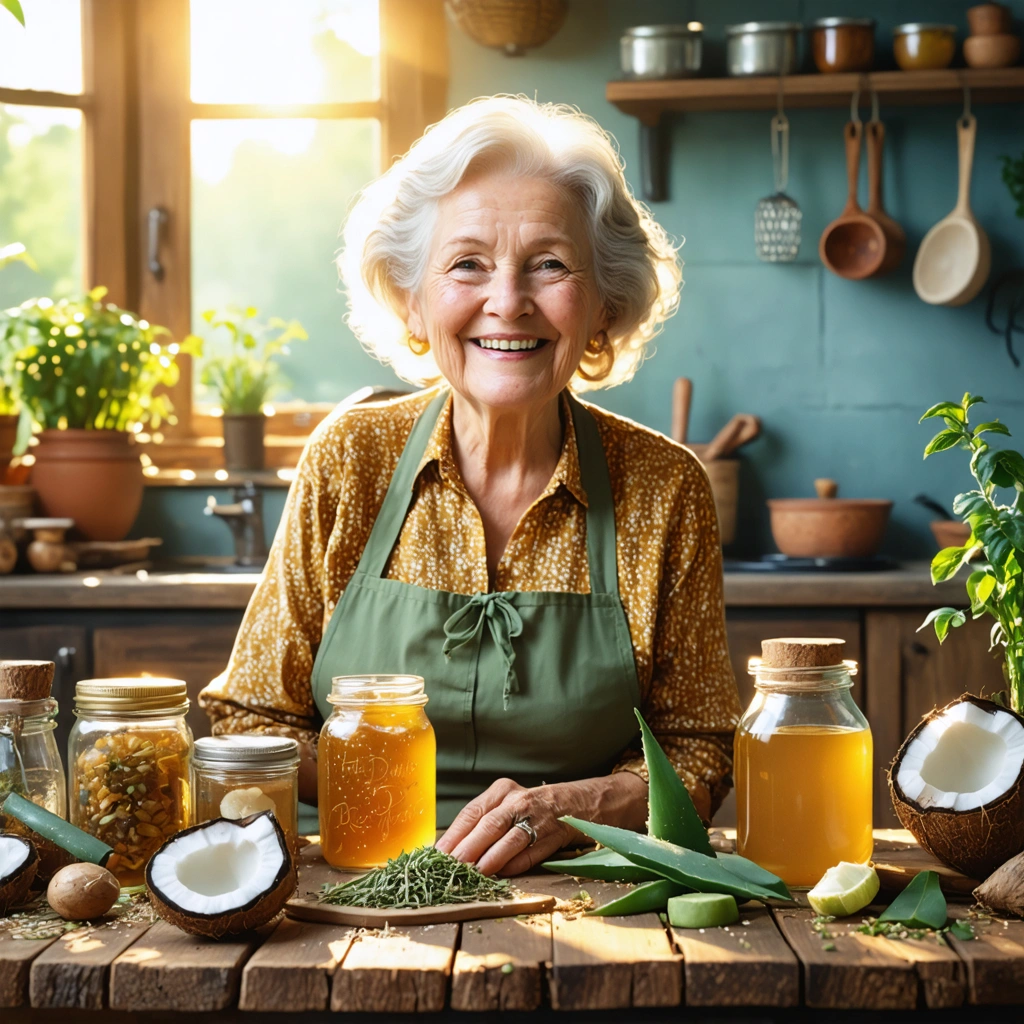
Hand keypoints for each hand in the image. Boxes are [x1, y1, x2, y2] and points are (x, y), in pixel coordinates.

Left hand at [435, 773, 647, 876]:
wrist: (576, 804)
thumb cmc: (530, 810)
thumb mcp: (505, 806)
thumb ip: (482, 826)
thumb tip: (450, 853)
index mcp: (501, 790)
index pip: (472, 813)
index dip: (454, 834)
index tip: (436, 854)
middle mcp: (518, 799)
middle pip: (488, 824)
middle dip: (467, 848)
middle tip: (449, 867)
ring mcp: (537, 817)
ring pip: (508, 838)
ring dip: (489, 859)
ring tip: (472, 874)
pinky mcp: (553, 834)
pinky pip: (530, 852)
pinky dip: (513, 865)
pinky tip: (499, 875)